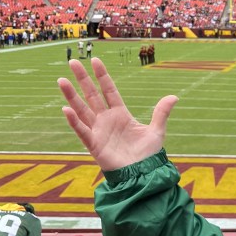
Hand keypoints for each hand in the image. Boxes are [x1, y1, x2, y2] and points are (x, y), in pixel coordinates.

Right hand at [58, 57, 177, 170]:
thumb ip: (161, 113)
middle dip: (82, 79)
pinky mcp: (94, 144)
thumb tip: (174, 96)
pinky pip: (82, 131)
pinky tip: (66, 109)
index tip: (95, 60)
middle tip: (72, 62)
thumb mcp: (157, 131)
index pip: (109, 90)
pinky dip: (74, 121)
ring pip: (82, 110)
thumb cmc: (148, 155)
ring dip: (71, 96)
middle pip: (91, 95)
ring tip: (61, 80)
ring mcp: (99, 131)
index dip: (102, 76)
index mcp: (121, 114)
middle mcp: (106, 120)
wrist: (142, 174)